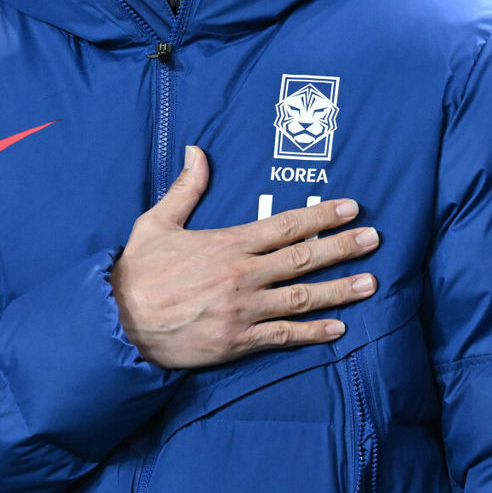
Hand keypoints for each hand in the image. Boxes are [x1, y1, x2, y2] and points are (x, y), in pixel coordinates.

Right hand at [110, 145, 378, 369]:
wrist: (118, 323)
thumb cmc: (138, 271)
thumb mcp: (157, 222)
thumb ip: (186, 189)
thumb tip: (197, 151)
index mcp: (227, 244)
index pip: (285, 226)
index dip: (320, 216)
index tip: (350, 208)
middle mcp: (243, 275)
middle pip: (303, 258)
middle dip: (342, 247)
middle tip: (374, 239)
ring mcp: (244, 310)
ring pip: (302, 298)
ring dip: (340, 290)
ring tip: (371, 283)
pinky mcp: (238, 342)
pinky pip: (284, 337)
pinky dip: (314, 333)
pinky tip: (339, 328)